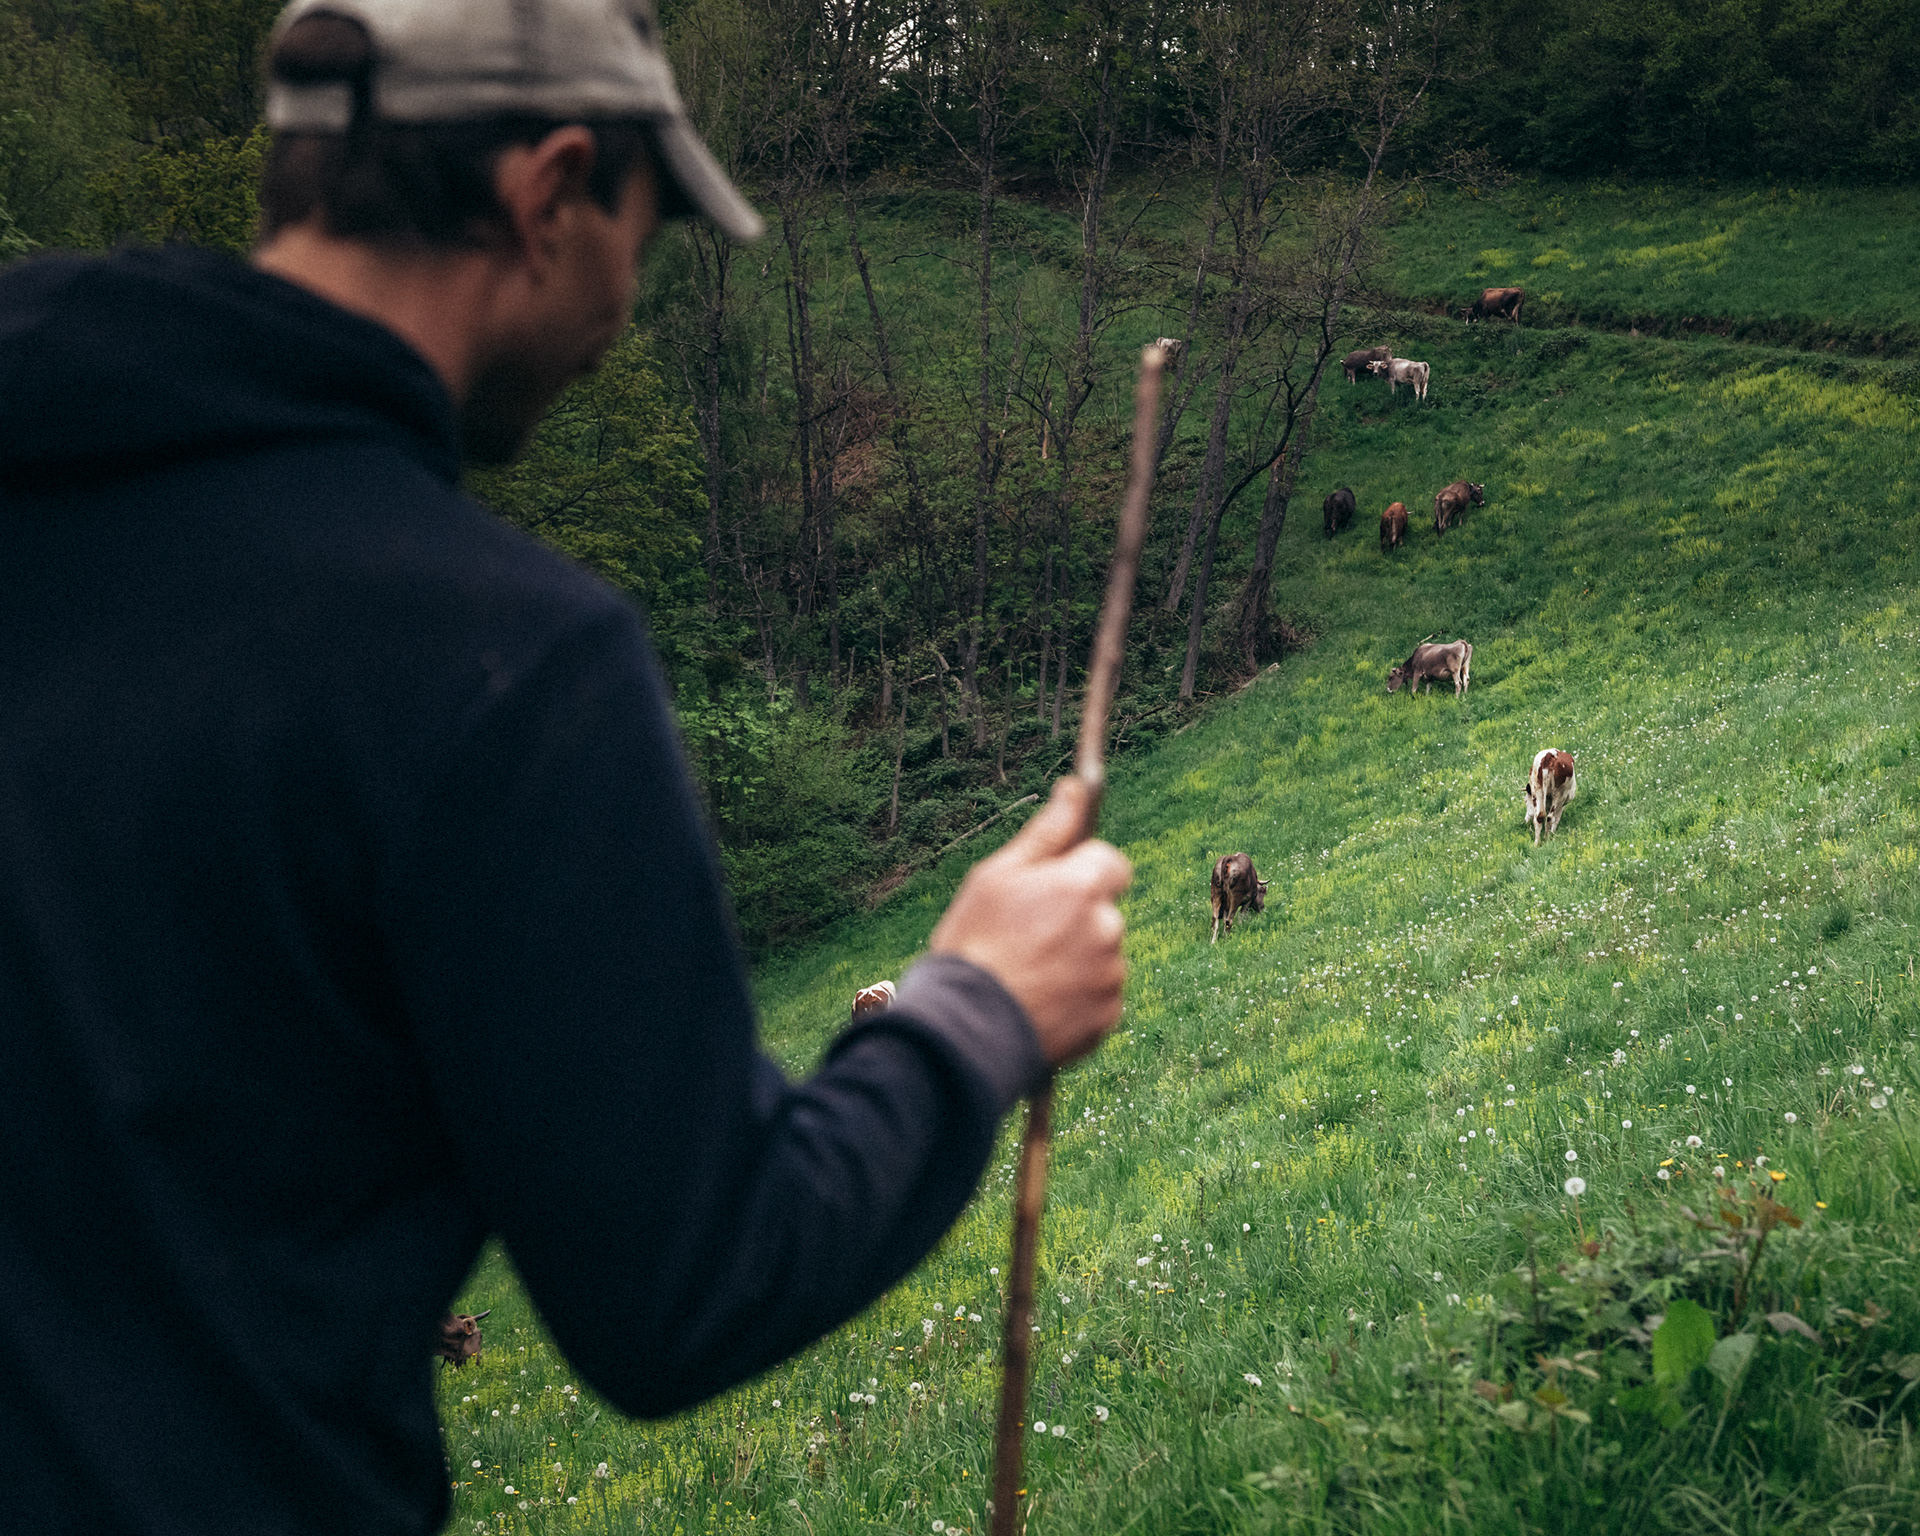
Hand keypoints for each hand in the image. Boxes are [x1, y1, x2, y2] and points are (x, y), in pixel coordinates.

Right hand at [928, 776, 1130, 1067]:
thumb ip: (1046, 832)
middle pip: (1104, 911)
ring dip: (1077, 960)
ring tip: (1027, 975)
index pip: (1111, 863)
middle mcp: (1107, 929)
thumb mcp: (997, 877)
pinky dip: (1076, 998)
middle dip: (1076, 918)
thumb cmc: (975, 944)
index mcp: (1083, 887)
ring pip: (1101, 956)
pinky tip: (1038, 1002)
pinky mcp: (1107, 1018)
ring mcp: (1111, 977)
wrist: (966, 1030)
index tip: (1052, 889)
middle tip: (1026, 938)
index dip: (1081, 873)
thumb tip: (1073, 789)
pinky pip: (1099, 997)